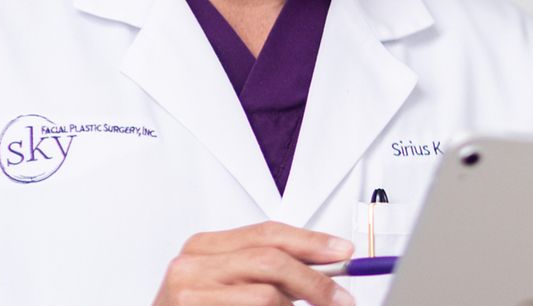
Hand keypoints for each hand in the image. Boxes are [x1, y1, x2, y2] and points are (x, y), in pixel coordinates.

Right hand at [153, 221, 355, 305]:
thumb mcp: (229, 282)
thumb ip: (267, 268)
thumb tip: (325, 263)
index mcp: (204, 246)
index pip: (268, 233)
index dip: (311, 241)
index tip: (344, 252)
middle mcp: (191, 264)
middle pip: (270, 261)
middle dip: (314, 281)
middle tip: (341, 300)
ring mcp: (188, 293)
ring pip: (266, 296)